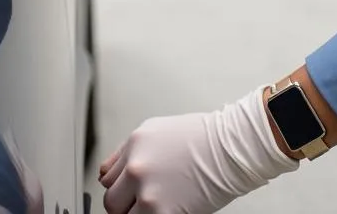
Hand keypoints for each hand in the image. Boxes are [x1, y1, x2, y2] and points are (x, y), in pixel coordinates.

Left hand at [98, 89, 298, 213]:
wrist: (230, 149)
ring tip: (157, 206)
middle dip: (124, 205)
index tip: (128, 193)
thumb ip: (126, 152)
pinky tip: (169, 209)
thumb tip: (106, 173)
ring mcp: (148, 194)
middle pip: (111, 203)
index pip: (106, 179)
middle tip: (142, 203)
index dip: (120, 188)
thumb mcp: (155, 131)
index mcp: (133, 146)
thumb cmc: (200, 139)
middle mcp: (136, 169)